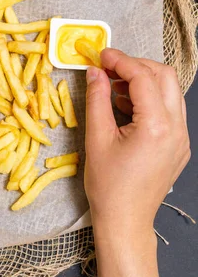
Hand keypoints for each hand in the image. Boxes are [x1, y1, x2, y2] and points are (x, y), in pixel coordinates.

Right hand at [84, 48, 189, 237]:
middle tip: (109, 70)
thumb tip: (94, 72)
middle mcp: (176, 129)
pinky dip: (151, 102)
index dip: (120, 61)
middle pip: (164, 77)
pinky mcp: (180, 147)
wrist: (125, 220)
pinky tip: (128, 110)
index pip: (143, 77)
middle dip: (136, 67)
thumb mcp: (96, 140)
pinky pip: (170, 112)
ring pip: (170, 93)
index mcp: (156, 126)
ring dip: (145, 84)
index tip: (100, 55)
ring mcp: (182, 139)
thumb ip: (97, 100)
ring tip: (115, 90)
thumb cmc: (108, 187)